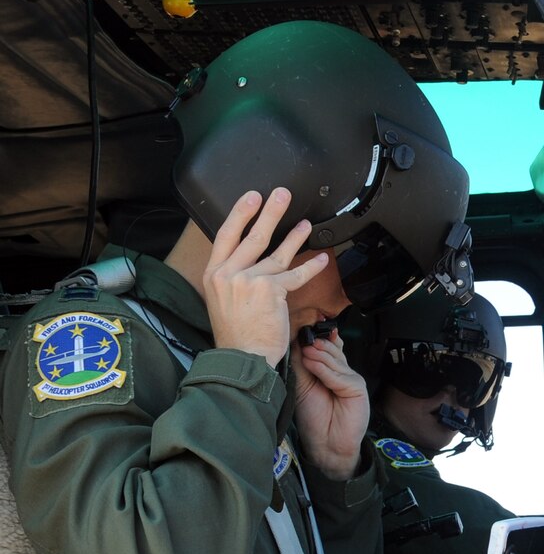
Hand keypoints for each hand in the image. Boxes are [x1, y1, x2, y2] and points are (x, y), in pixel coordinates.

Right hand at [203, 188, 328, 367]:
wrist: (242, 359)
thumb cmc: (236, 336)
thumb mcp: (221, 302)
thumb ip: (232, 279)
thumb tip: (250, 262)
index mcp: (213, 275)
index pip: (226, 236)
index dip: (240, 214)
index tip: (251, 198)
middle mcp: (229, 274)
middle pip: (253, 236)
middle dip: (270, 212)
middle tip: (281, 194)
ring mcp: (249, 280)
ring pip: (277, 253)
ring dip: (294, 236)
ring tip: (306, 223)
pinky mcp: (271, 290)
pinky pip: (295, 275)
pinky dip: (311, 268)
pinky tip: (322, 259)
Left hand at [292, 330, 369, 479]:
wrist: (327, 444)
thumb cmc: (314, 417)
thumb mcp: (302, 386)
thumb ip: (301, 364)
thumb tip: (293, 341)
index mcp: (328, 369)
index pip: (323, 346)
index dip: (313, 337)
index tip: (300, 328)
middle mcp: (340, 370)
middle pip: (330, 349)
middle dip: (315, 342)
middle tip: (302, 339)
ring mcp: (350, 377)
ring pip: (334, 359)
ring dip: (318, 355)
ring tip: (305, 352)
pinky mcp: (357, 387)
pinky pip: (339, 375)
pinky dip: (325, 370)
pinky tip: (313, 365)